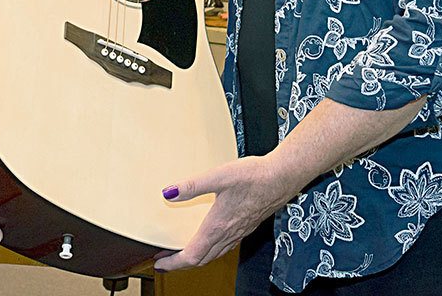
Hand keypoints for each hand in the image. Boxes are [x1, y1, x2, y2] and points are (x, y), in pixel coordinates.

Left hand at [154, 156, 294, 271]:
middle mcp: (228, 234)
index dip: (173, 263)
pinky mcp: (247, 226)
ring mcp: (239, 233)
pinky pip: (225, 247)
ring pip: (214, 255)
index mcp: (217, 226)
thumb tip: (169, 193)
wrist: (282, 177)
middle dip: (181, 264)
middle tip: (166, 261)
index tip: (159, 264)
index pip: (192, 256)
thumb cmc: (254, 176)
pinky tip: (211, 240)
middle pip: (201, 260)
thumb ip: (193, 186)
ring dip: (197, 258)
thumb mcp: (219, 176)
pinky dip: (212, 250)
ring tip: (184, 253)